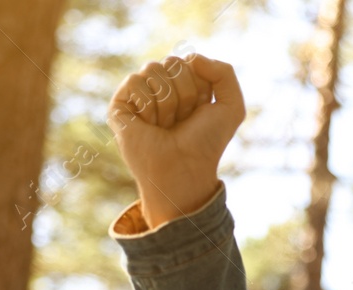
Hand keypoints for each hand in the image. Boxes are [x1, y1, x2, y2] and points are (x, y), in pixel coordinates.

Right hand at [108, 53, 245, 228]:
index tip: (199, 113)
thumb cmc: (206, 142)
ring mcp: (139, 94)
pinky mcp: (120, 105)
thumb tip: (191, 57)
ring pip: (153, 70)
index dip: (200, 88)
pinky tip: (147, 125)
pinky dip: (147, 106)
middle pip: (172, 63)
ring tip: (165, 125)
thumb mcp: (232, 107)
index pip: (190, 61)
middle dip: (184, 94)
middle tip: (181, 121)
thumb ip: (224, 72)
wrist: (185, 169)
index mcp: (184, 83)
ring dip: (167, 103)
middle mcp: (160, 86)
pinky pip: (135, 82)